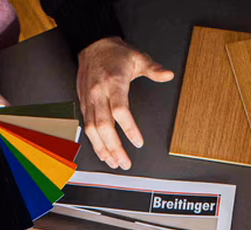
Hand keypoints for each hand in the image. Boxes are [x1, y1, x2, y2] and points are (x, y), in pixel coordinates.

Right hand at [76, 36, 173, 168]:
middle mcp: (99, 93)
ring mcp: (89, 100)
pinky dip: (94, 142)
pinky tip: (103, 152)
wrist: (92, 45)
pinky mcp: (83, 104)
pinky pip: (86, 126)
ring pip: (92, 130)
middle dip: (114, 147)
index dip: (129, 129)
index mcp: (114, 83)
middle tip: (125, 162)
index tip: (138, 142)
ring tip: (114, 162)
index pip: (120, 110)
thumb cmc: (115, 54)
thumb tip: (167, 75)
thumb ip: (153, 69)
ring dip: (102, 149)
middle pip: (103, 126)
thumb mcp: (138, 57)